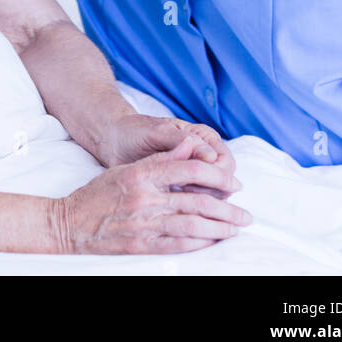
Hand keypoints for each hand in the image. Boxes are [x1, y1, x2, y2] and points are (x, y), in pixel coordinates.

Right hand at [51, 137, 251, 254]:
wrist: (69, 224)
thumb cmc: (98, 194)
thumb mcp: (128, 168)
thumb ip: (162, 158)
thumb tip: (192, 145)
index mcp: (143, 174)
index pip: (190, 169)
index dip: (217, 174)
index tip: (233, 182)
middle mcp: (146, 198)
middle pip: (198, 200)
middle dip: (227, 208)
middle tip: (245, 214)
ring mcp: (145, 223)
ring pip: (193, 225)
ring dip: (220, 228)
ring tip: (235, 228)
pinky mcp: (142, 246)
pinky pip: (178, 244)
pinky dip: (200, 242)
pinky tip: (213, 241)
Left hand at [96, 112, 235, 195]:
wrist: (114, 140)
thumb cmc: (135, 131)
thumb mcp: (156, 132)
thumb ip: (181, 141)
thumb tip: (210, 156)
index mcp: (204, 138)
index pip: (226, 165)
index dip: (216, 177)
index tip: (193, 181)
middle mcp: (204, 156)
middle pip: (223, 185)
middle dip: (208, 193)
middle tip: (180, 191)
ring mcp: (194, 175)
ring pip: (212, 198)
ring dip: (197, 203)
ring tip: (173, 197)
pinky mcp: (181, 189)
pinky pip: (195, 205)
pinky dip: (187, 209)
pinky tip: (170, 206)